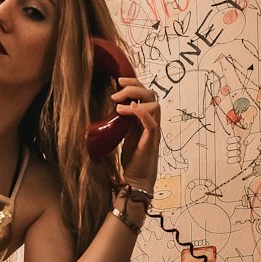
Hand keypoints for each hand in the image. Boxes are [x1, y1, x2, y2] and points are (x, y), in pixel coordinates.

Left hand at [109, 76, 160, 190]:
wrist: (136, 181)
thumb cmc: (131, 161)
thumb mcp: (122, 135)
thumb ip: (119, 122)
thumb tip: (105, 110)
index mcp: (144, 119)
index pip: (145, 93)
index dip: (134, 83)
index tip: (118, 80)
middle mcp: (151, 122)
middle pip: (151, 94)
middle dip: (133, 87)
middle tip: (115, 93)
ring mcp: (153, 131)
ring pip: (155, 105)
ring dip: (135, 100)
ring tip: (117, 106)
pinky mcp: (151, 142)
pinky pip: (152, 123)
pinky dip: (141, 113)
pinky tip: (128, 110)